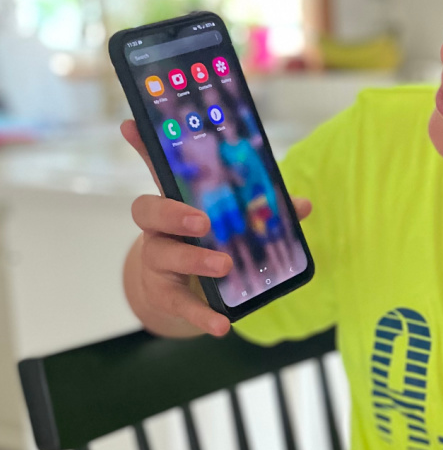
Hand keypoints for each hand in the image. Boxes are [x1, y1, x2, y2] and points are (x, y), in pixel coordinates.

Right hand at [120, 119, 311, 335]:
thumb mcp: (236, 224)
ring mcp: (157, 260)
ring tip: (224, 266)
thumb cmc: (212, 244)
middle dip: (173, 214)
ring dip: (194, 260)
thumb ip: (267, 212)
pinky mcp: (164, 294)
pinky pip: (180, 304)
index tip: (131, 124)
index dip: (143, 147)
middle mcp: (159, 228)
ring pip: (163, 254)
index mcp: (177, 201)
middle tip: (203, 222)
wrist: (186, 293)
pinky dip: (202, 315)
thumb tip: (303, 205)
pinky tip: (222, 325)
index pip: (157, 169)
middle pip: (148, 211)